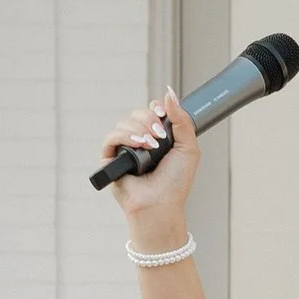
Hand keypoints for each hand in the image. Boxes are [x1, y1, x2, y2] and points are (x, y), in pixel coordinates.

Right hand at [100, 90, 200, 250]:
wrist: (162, 205)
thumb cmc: (175, 183)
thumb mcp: (188, 148)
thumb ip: (181, 119)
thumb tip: (169, 92)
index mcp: (157, 137)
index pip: (152, 110)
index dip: (157, 109)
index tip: (164, 116)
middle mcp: (140, 141)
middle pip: (137, 113)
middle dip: (149, 119)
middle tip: (160, 137)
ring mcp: (125, 149)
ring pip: (124, 123)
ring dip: (139, 130)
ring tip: (151, 147)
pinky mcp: (111, 159)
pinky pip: (111, 137)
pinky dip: (125, 137)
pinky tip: (139, 145)